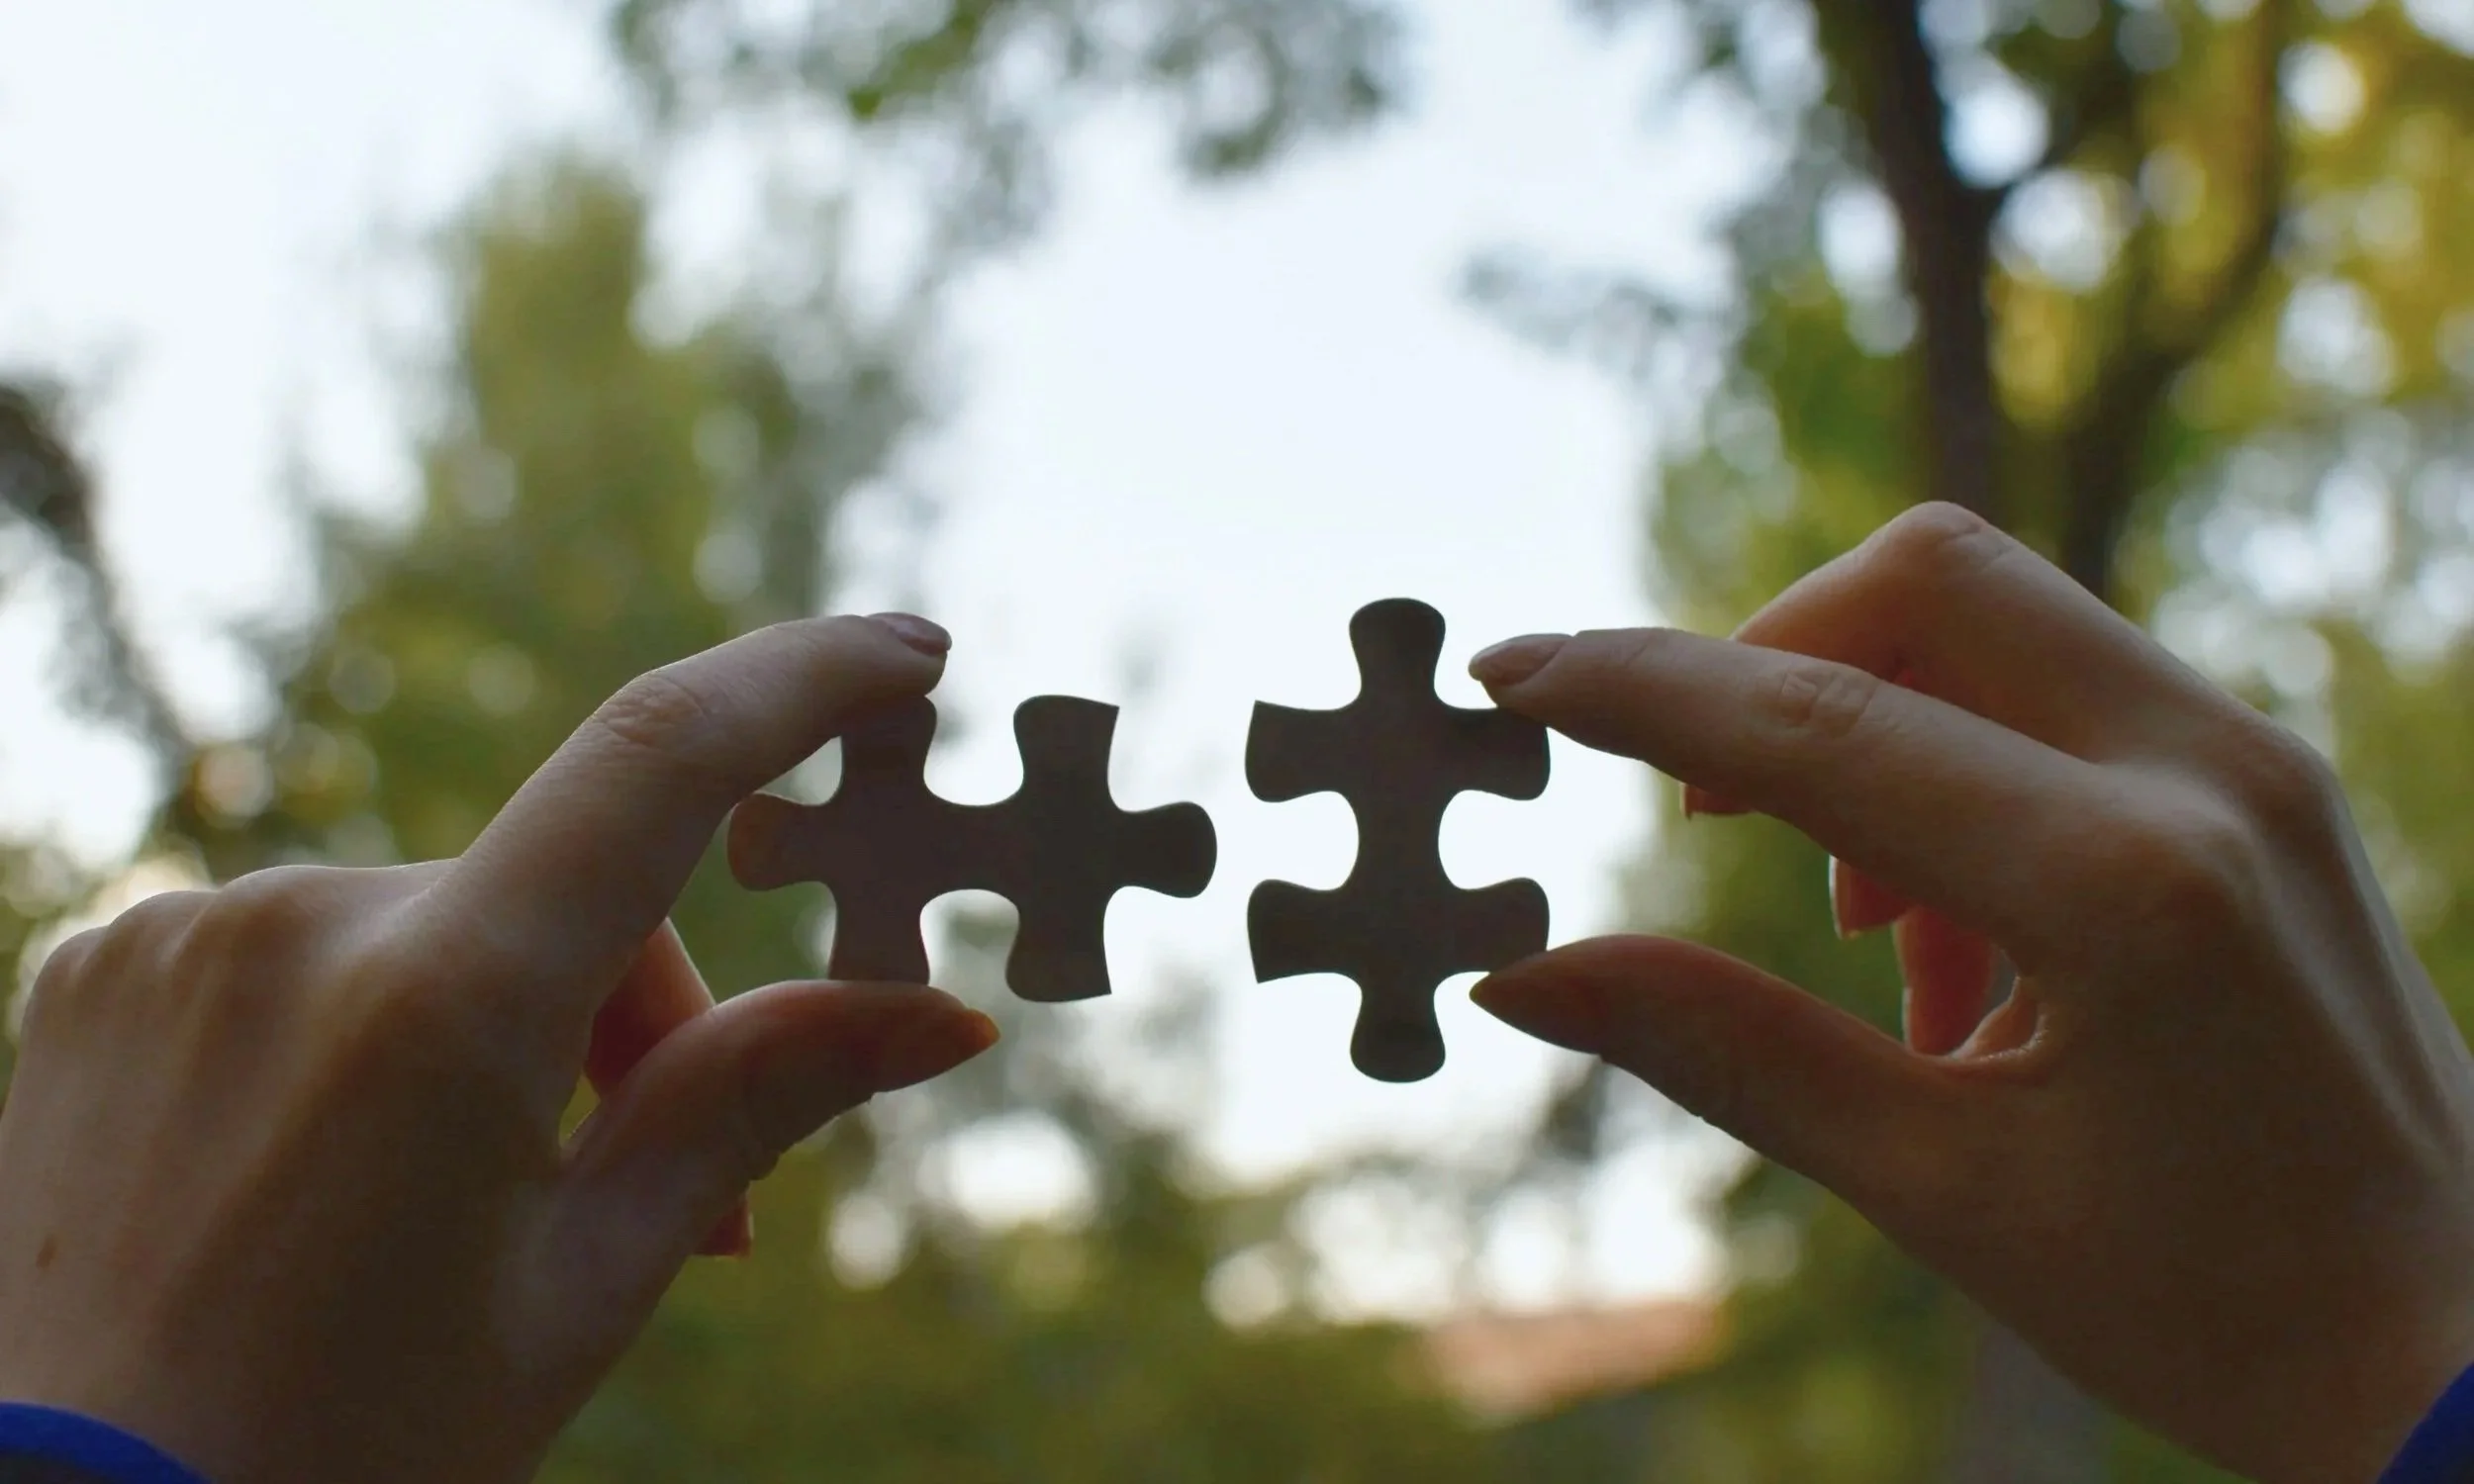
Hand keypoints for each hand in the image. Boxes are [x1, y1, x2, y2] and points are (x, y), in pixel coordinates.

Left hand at [0, 615, 997, 1483]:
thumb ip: (753, 1105)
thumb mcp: (584, 1286)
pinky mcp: (104, 963)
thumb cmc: (347, 1445)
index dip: (803, 681)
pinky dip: (373, 1024)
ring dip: (505, 1031)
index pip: (660, 759)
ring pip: (437, 928)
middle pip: (562, 901)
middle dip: (644, 1028)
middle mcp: (298, 921)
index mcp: (443, 1002)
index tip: (907, 652)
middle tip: (693, 1214)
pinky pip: (309, 946)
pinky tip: (344, 1171)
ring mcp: (182, 934)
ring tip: (483, 1216)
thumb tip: (944, 1020)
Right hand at [1468, 504, 2473, 1482]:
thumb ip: (1724, 1051)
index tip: (1509, 671)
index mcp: (2125, 889)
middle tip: (1701, 810)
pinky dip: (1962, 762)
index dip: (1639, 691)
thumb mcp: (1946, 1190)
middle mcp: (2209, 775)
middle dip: (1768, 655)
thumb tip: (1525, 977)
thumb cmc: (2218, 1306)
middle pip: (1929, 575)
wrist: (2466, 1353)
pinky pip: (2070, 691)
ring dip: (1873, 725)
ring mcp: (2255, 764)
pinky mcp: (2266, 785)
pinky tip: (1957, 953)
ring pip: (2002, 617)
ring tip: (1868, 945)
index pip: (1822, 729)